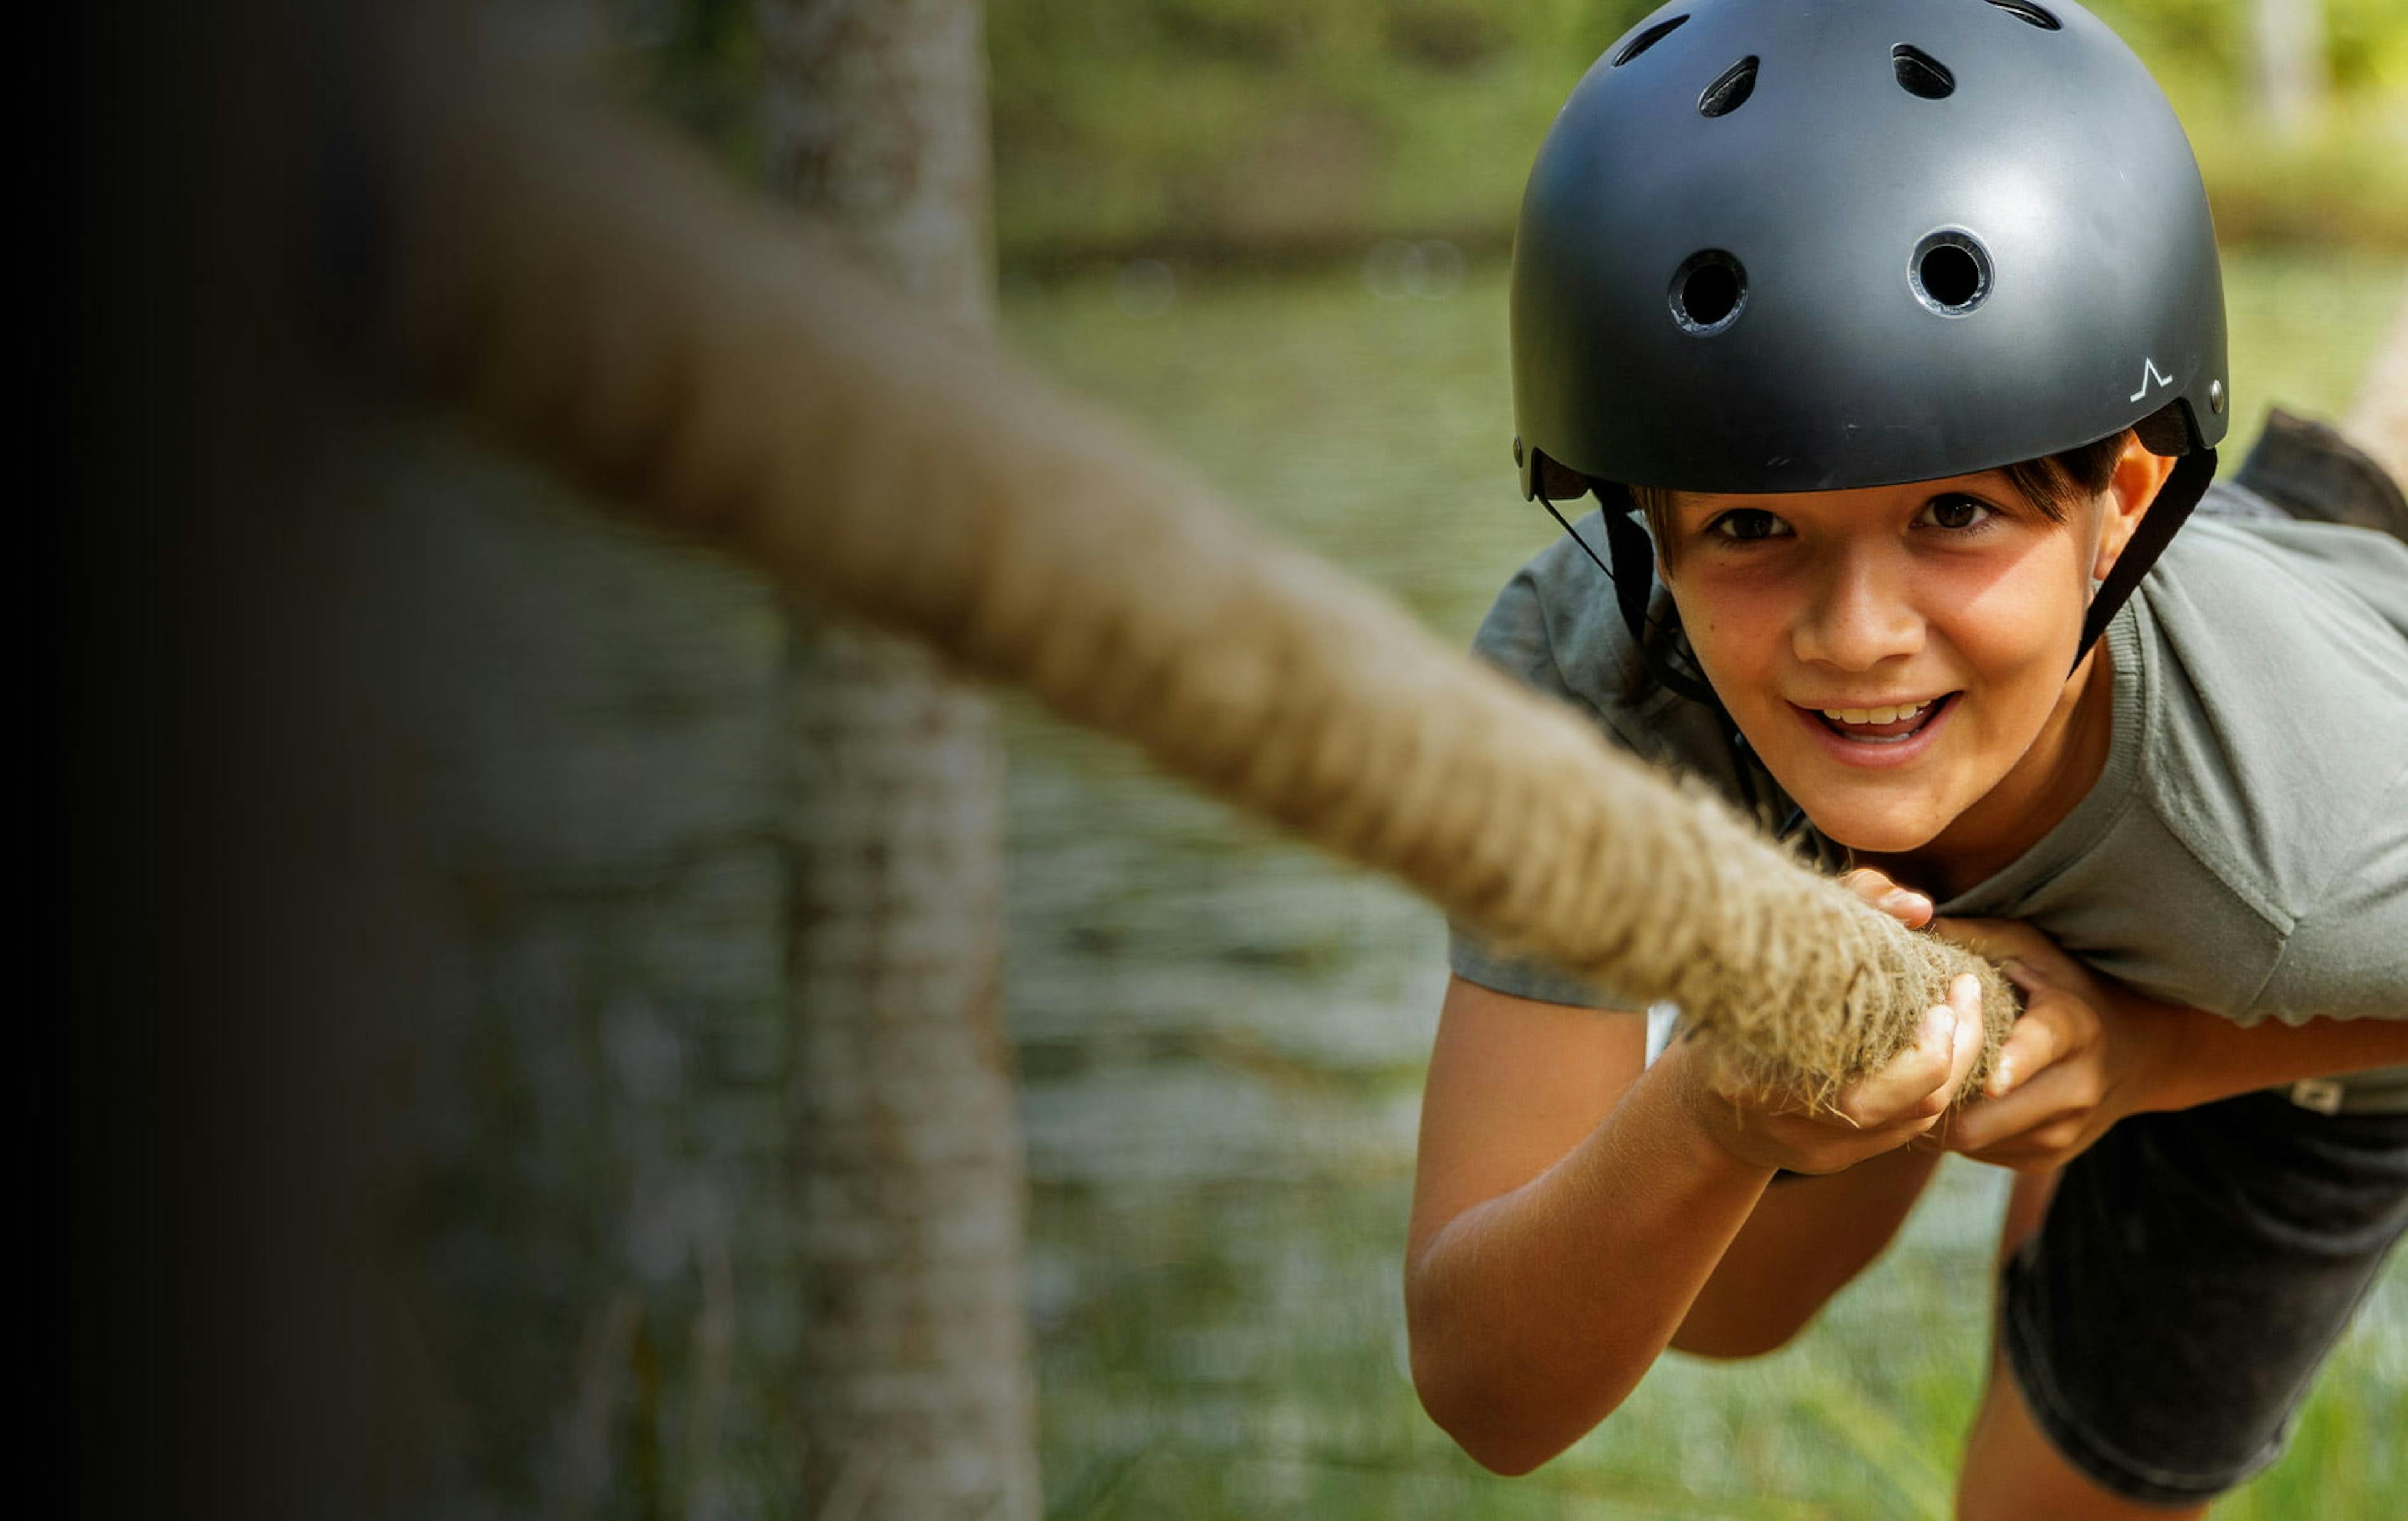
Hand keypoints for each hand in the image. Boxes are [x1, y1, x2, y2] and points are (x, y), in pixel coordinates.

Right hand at [1671, 870, 1978, 1176]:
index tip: (1943, 994)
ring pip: (1921, 1121)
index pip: (1872, 1093)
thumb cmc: (1735, 1009)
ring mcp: (1817, 1150)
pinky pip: (1908, 1129)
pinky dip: (1936, 1086)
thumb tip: (1917, 908)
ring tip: (1961, 1013)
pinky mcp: (1835, 1158)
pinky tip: (1940, 1045)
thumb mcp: (1776, 951)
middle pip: (1914, 1107)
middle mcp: (1791, 1128)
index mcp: (1761, 1086)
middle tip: (1964, 995)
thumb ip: (1847, 910)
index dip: (1927, 1050)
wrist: (1695, 1094)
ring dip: (1957, 1066)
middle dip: (1960, 1049)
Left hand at [1923, 917, 2182, 1171]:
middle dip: (1934, 1097)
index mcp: (2072, 1025)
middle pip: (1985, 1116)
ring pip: (1974, 1141)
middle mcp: (2076, 1086)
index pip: (2039, 1046)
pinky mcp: (2048, 1159)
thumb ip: (1977, 936)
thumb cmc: (2063, 986)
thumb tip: (1914, 923)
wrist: (2136, 1050)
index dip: (2007, 1060)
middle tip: (1891, 1074)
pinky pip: (1980, 1155)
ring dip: (1936, 1117)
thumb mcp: (2031, 948)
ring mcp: (2064, 1131)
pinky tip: (1947, 1101)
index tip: (1984, 1072)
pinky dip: (1954, 1134)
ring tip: (1913, 1082)